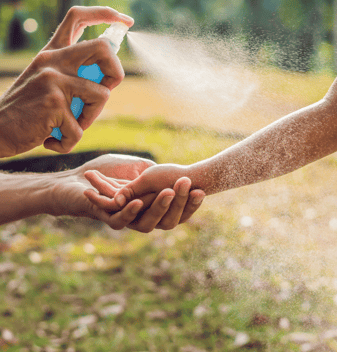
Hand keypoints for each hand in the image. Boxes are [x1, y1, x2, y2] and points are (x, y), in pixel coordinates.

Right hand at [0, 6, 133, 156]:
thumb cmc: (27, 110)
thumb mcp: (46, 81)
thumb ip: (71, 73)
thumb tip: (108, 74)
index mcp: (51, 53)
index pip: (77, 18)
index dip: (104, 13)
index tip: (124, 20)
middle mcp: (52, 61)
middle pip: (102, 48)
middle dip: (116, 72)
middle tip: (107, 89)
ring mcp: (53, 80)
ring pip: (102, 95)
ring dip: (91, 118)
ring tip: (70, 125)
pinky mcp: (54, 104)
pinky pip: (80, 129)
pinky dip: (69, 141)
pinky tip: (52, 140)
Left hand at [50, 154, 204, 231]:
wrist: (79, 178)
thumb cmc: (110, 171)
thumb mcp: (140, 168)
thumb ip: (157, 174)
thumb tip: (183, 175)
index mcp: (153, 208)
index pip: (178, 211)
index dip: (190, 204)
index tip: (201, 190)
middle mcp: (143, 218)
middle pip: (167, 219)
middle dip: (178, 202)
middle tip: (186, 184)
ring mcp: (127, 221)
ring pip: (148, 222)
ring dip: (158, 206)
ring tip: (168, 192)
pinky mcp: (108, 219)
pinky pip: (122, 220)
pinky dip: (130, 211)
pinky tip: (137, 202)